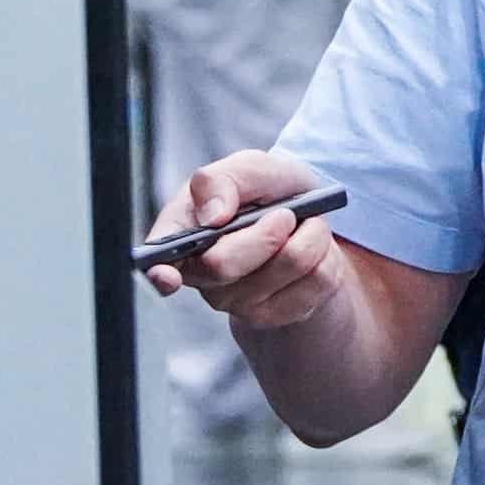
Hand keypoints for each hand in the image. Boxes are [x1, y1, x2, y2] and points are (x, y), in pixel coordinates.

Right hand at [144, 149, 348, 325]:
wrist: (310, 219)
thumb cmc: (267, 192)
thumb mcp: (251, 169)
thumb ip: (225, 179)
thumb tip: (212, 214)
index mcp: (182, 235)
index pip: (157, 264)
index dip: (159, 273)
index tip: (166, 275)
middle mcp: (202, 276)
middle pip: (224, 265)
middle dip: (266, 230)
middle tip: (285, 213)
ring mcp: (237, 303)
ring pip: (285, 266)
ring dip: (310, 233)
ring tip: (304, 224)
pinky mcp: (278, 315)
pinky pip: (318, 282)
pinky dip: (326, 253)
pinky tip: (312, 249)